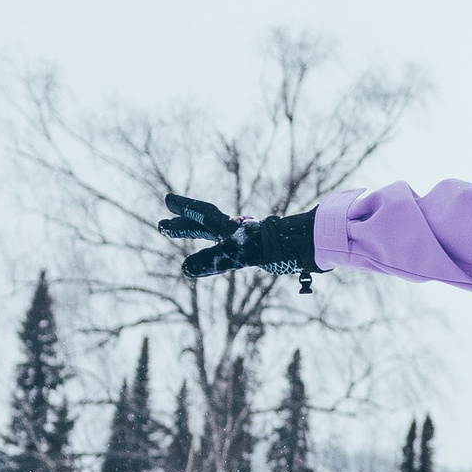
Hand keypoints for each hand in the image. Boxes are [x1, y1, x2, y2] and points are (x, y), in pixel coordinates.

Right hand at [159, 194, 319, 286]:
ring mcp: (250, 239)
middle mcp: (238, 231)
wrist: (308, 245)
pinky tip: (227, 250)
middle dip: (185, 226)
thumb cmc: (275, 246)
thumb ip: (213, 260)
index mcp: (230, 227)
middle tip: (163, 225)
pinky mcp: (263, 249)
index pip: (203, 214)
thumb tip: (185, 269)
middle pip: (205, 224)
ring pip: (220, 234)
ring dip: (203, 233)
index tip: (168, 201)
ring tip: (190, 233)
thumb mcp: (239, 254)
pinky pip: (236, 246)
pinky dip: (225, 247)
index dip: (185, 210)